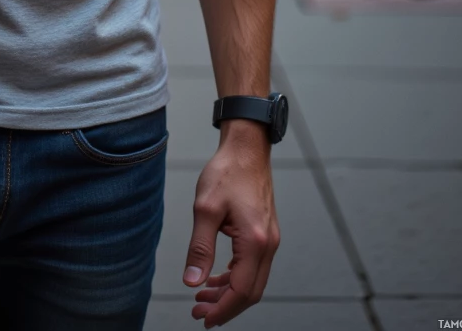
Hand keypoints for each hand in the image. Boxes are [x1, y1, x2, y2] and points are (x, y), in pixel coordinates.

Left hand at [183, 127, 279, 325]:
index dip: (222, 309)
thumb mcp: (205, 209)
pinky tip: (216, 277)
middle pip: (250, 292)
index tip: (202, 318)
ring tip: (203, 298)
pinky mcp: (265, 233)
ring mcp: (269, 239)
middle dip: (225, 307)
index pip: (241, 290)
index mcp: (255, 242)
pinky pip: (253, 266)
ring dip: (229, 294)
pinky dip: (235, 277)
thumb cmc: (227, 172)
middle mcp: (268, 244)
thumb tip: (192, 282)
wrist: (247, 148)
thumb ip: (199, 248)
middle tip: (199, 314)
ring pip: (253, 281)